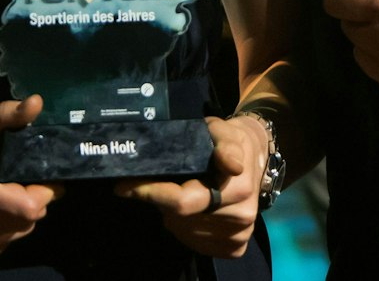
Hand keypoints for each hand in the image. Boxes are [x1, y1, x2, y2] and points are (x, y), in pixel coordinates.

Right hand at [0, 94, 60, 270]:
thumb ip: (4, 115)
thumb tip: (37, 102)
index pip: (27, 207)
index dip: (44, 193)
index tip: (48, 180)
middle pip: (25, 222)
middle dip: (33, 203)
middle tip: (22, 185)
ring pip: (15, 236)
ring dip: (19, 219)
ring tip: (5, 199)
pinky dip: (3, 234)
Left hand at [116, 114, 269, 257]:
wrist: (254, 160)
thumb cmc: (231, 141)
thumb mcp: (224, 130)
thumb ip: (224, 143)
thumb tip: (231, 165)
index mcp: (238, 188)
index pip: (184, 201)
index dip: (151, 194)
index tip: (124, 187)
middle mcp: (241, 217)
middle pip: (179, 218)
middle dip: (160, 201)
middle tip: (155, 183)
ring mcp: (239, 235)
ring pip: (184, 232)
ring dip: (172, 215)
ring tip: (178, 193)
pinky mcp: (235, 248)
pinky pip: (196, 244)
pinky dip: (184, 228)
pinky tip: (189, 212)